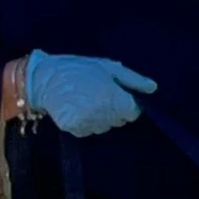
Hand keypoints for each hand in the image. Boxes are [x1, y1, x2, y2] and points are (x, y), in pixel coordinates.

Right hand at [25, 51, 155, 136]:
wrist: (44, 77)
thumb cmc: (79, 68)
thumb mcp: (107, 67)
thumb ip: (132, 80)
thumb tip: (153, 88)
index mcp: (114, 97)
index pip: (132, 113)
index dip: (126, 104)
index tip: (116, 95)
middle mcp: (103, 113)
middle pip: (119, 121)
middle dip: (112, 110)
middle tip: (96, 94)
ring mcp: (89, 123)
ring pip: (104, 127)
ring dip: (98, 117)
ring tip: (84, 100)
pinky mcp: (75, 129)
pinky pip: (88, 131)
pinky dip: (85, 122)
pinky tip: (76, 108)